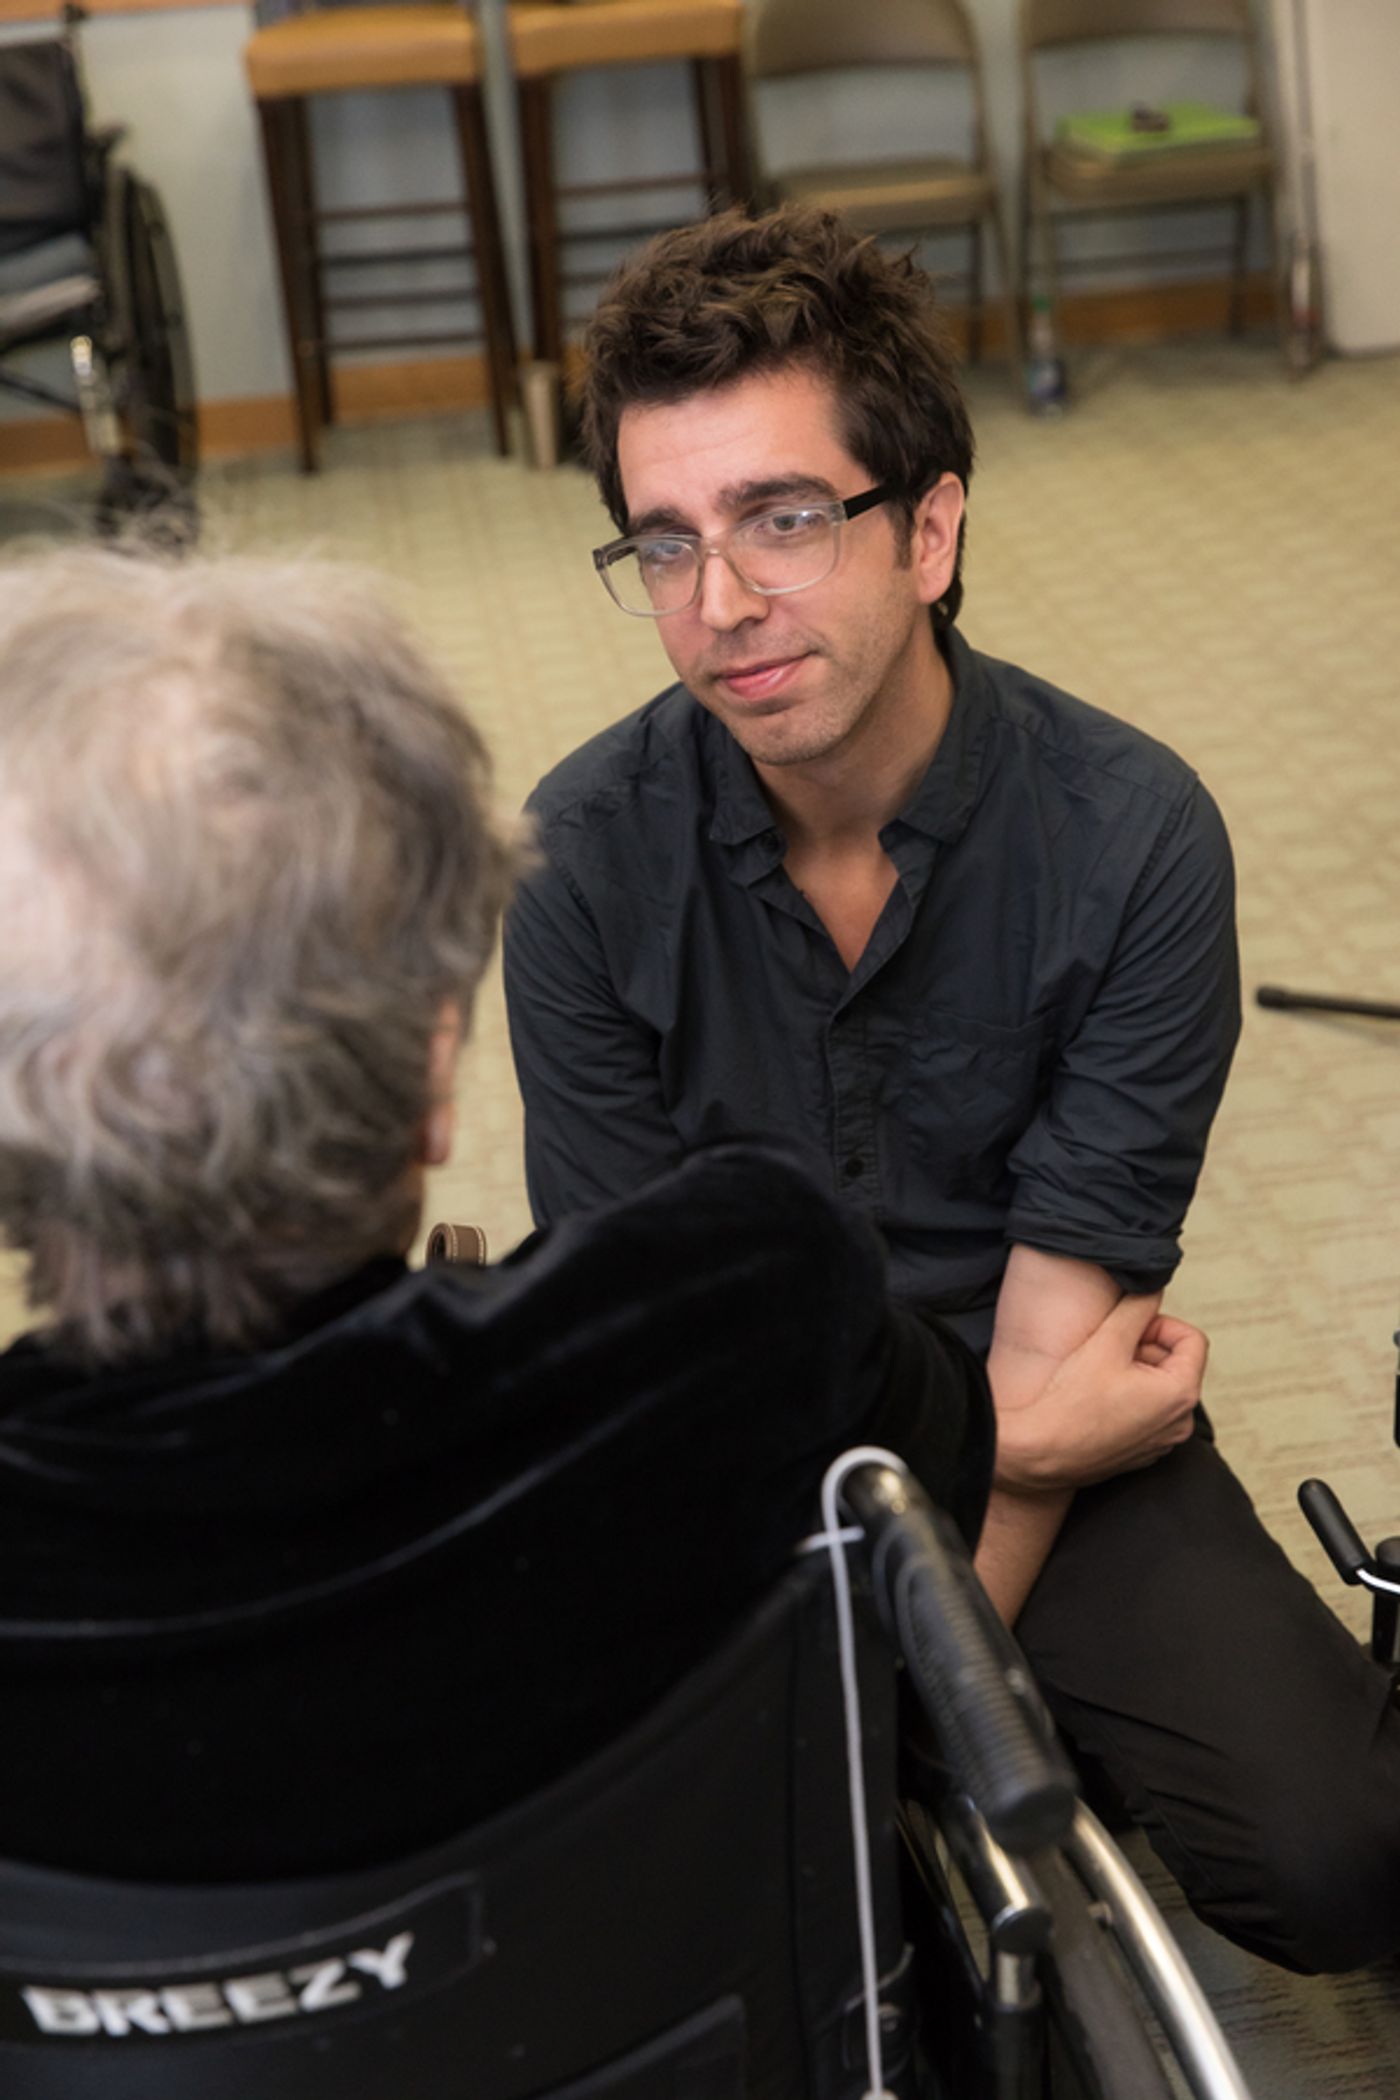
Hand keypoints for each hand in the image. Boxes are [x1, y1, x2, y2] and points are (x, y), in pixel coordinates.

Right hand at [991, 1295, 1205, 1493]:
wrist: (1039, 1453)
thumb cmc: (1071, 1402)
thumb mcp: (1106, 1341)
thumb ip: (1137, 1307)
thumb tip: (1153, 1288)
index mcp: (1181, 1393)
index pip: (1192, 1339)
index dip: (1160, 1325)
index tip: (1129, 1329)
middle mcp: (1180, 1422)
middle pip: (1176, 1363)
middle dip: (1145, 1348)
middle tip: (1108, 1349)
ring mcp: (1163, 1442)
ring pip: (1160, 1388)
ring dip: (1136, 1372)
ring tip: (1100, 1374)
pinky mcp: (1143, 1453)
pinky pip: (1148, 1413)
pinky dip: (1130, 1399)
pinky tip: (1097, 1399)